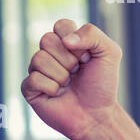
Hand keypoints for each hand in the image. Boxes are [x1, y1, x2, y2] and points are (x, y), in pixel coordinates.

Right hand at [20, 19, 122, 139]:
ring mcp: (37, 70)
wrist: (97, 114)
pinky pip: (34, 79)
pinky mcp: (29, 88)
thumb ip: (92, 34)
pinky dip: (52, 88)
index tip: (86, 56)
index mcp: (67, 42)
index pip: (61, 25)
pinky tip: (58, 94)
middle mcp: (50, 53)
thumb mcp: (109, 53)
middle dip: (69, 58)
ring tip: (69, 84)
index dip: (75, 40)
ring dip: (61, 75)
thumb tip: (66, 40)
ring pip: (39, 58)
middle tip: (77, 71)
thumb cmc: (102, 84)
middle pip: (47, 40)